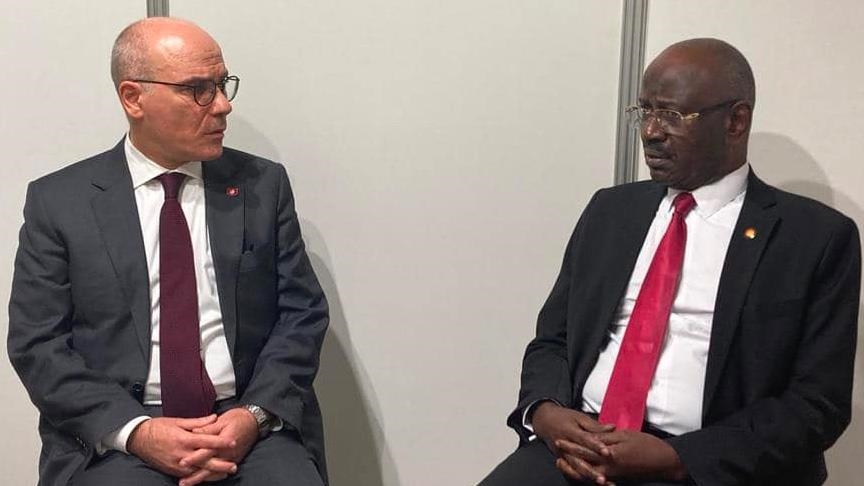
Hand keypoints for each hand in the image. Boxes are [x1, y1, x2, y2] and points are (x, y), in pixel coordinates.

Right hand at [127, 415, 237, 478]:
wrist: (138, 439)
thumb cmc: (158, 427)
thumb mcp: (178, 421)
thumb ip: (198, 422)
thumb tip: (214, 417)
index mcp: (184, 438)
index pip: (207, 441)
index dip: (221, 442)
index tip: (233, 442)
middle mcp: (182, 454)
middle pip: (205, 461)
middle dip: (221, 464)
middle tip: (234, 466)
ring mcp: (177, 464)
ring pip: (198, 471)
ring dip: (213, 473)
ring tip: (226, 473)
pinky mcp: (172, 471)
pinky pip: (189, 476)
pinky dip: (200, 477)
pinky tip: (209, 477)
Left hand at [178, 407, 259, 485]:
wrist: (255, 422)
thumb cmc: (238, 418)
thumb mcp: (222, 420)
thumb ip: (207, 427)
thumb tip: (193, 431)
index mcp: (224, 440)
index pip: (207, 451)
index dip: (194, 457)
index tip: (182, 462)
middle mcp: (228, 452)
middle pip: (209, 466)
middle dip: (195, 474)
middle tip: (183, 481)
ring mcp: (232, 458)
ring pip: (214, 472)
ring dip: (201, 478)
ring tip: (188, 483)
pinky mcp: (234, 460)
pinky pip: (221, 472)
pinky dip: (212, 478)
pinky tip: (203, 480)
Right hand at [530, 402, 614, 483]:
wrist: (544, 421)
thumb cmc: (563, 418)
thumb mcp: (579, 417)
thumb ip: (595, 426)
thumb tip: (612, 428)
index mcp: (570, 431)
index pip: (584, 439)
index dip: (596, 446)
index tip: (607, 452)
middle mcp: (565, 445)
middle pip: (578, 459)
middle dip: (592, 469)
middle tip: (604, 477)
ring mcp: (563, 455)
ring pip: (575, 468)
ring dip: (588, 476)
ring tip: (601, 481)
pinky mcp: (563, 460)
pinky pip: (572, 471)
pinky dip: (581, 477)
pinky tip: (591, 482)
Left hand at [556, 430, 685, 482]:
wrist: (664, 461)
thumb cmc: (647, 445)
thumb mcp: (626, 436)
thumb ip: (608, 437)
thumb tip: (593, 436)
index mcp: (611, 452)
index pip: (586, 448)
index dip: (572, 444)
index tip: (559, 440)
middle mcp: (610, 465)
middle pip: (584, 462)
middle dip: (569, 457)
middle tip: (556, 452)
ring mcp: (613, 473)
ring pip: (589, 472)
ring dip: (576, 467)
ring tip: (563, 463)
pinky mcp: (618, 476)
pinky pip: (599, 476)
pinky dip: (588, 474)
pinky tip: (582, 472)